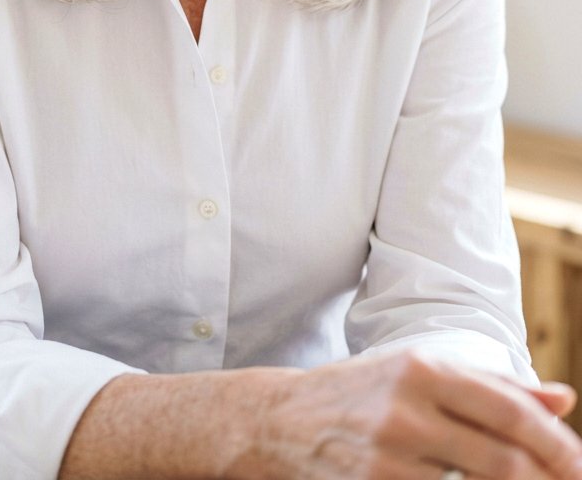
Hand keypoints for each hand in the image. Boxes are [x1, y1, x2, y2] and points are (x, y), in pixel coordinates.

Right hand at [225, 351, 581, 478]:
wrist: (283, 420)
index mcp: (422, 368)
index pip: (508, 410)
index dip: (555, 444)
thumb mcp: (420, 373)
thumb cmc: (363, 393)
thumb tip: (563, 399)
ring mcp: (389, 455)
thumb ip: (493, 387)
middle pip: (501, 460)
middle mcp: (406, 408)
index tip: (579, 466)